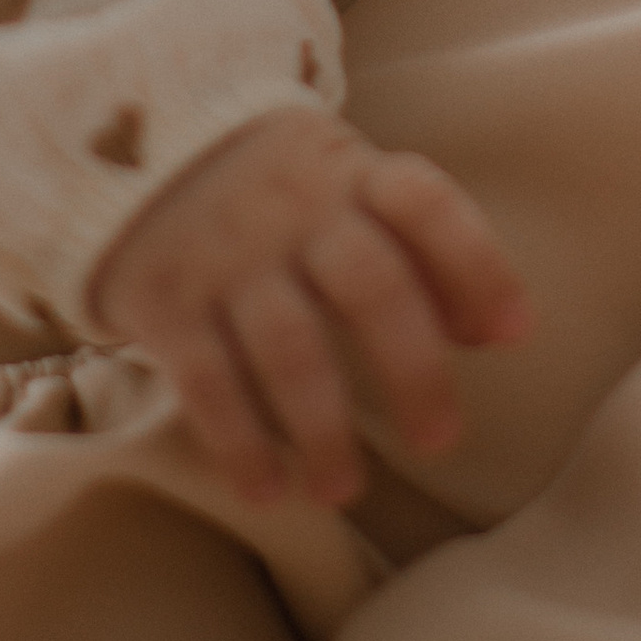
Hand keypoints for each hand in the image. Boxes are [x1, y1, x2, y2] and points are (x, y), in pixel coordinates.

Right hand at [86, 110, 530, 509]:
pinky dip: (240, 440)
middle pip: (371, 284)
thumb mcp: (345, 185)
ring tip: (345, 489)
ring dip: (324, 427)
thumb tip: (499, 332)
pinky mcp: (166, 301)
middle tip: (441, 440)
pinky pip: (207, 379)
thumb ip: (419, 246)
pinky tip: (268, 491)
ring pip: (290, 345)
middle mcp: (295, 210)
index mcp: (349, 172)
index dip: (477, 264)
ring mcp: (228, 255)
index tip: (514, 335)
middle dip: (414, 369)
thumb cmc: (278, 191)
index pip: (424, 202)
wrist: (125, 149)